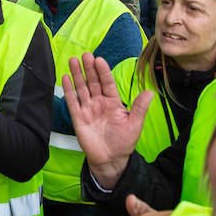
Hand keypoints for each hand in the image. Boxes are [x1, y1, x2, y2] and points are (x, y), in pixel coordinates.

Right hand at [62, 54, 151, 188]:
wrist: (110, 160)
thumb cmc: (124, 142)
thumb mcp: (134, 124)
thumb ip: (139, 108)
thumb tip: (150, 92)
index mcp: (113, 102)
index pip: (107, 83)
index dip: (103, 71)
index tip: (99, 60)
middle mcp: (99, 102)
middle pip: (93, 82)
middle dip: (89, 69)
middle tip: (85, 55)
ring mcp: (88, 109)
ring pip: (82, 88)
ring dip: (77, 75)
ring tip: (73, 61)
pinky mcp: (78, 118)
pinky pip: (72, 101)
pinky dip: (69, 90)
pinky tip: (66, 77)